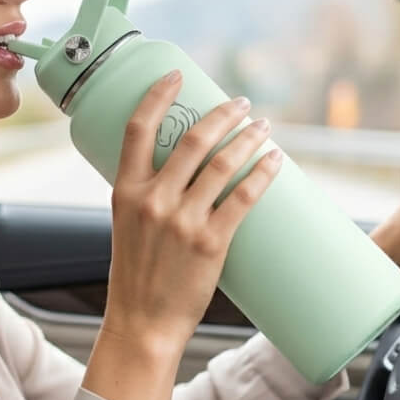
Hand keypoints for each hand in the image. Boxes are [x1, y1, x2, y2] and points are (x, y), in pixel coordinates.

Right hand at [104, 72, 282, 353]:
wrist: (142, 322)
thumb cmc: (136, 275)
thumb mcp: (127, 226)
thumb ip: (148, 195)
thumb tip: (184, 168)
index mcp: (125, 192)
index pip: (138, 129)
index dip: (158, 96)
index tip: (177, 77)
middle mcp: (152, 200)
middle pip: (192, 140)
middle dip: (223, 115)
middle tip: (242, 105)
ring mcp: (182, 221)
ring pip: (222, 164)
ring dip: (248, 139)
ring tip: (264, 128)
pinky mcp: (210, 242)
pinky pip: (243, 198)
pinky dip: (262, 174)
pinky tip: (274, 160)